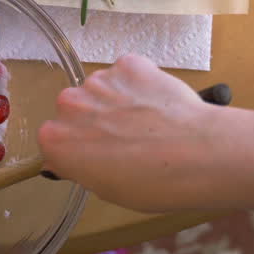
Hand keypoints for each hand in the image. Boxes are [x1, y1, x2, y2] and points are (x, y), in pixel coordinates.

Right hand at [37, 55, 253, 213]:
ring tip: (148, 123)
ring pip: (102, 89)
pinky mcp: (127, 63)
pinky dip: (139, 83)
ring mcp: (99, 79)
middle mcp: (69, 104)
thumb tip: (81, 155)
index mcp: (55, 140)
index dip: (77, 147)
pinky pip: (127, 72)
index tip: (95, 155)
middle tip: (125, 139)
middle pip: (75, 109)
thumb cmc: (153, 182)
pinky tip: (158, 103)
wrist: (198, 154)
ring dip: (117, 100)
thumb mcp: (107, 189)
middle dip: (94, 120)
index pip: (55, 140)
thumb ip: (83, 165)